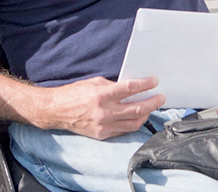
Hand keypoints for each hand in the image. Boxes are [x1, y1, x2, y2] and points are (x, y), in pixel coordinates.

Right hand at [44, 76, 164, 139]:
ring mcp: (103, 125)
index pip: (130, 89)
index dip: (145, 85)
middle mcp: (104, 112)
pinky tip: (138, 117)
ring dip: (146, 115)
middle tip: (160, 97)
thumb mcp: (95, 83)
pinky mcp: (102, 135)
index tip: (154, 82)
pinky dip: (133, 123)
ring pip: (133, 123)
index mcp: (102, 95)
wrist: (56, 111)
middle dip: (152, 103)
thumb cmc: (75, 93)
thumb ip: (114, 86)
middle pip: (136, 109)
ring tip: (151, 108)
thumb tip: (132, 88)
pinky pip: (123, 130)